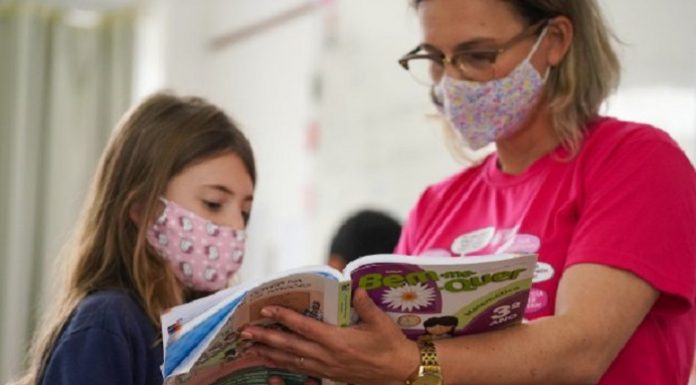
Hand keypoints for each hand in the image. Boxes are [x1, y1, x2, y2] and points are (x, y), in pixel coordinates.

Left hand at [242, 289, 419, 384]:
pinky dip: (284, 368)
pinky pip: (301, 373)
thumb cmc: (391, 345)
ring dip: (270, 354)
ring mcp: (326, 369)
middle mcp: (327, 357)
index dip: (284, 318)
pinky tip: (272, 367)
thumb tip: (354, 287)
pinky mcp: (329, 376)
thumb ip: (365, 305)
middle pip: (290, 346)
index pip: (304, 327)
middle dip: (266, 339)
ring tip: (250, 349)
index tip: (266, 310)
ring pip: (292, 361)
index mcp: (338, 341)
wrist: (401, 373)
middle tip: (244, 333)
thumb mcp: (381, 323)